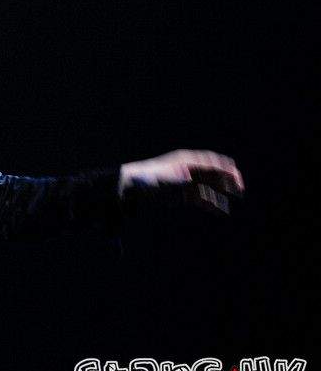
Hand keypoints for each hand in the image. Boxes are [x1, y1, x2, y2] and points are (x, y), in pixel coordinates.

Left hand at [119, 149, 244, 213]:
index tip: (236, 177)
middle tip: (240, 189)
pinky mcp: (182, 193)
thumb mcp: (162, 177)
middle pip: (212, 172)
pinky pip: (201, 197)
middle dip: (227, 179)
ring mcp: (185, 181)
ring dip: (222, 190)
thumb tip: (189, 179)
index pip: (210, 161)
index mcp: (185, 160)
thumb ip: (177, 178)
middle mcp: (188, 169)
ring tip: (236, 196)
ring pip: (209, 185)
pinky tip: (221, 210)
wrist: (130, 187)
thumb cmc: (146, 178)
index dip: (224, 168)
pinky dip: (211, 202)